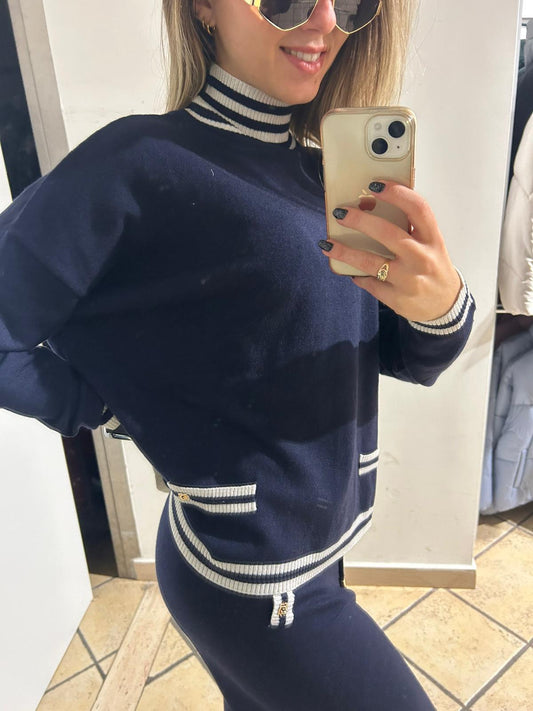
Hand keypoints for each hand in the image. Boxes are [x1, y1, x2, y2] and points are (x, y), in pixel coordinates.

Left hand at [320, 181, 461, 321]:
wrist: (446, 306)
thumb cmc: (432, 267)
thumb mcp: (430, 245)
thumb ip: (409, 228)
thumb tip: (370, 206)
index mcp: (433, 239)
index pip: (418, 209)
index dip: (396, 193)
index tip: (374, 185)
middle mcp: (422, 258)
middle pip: (388, 233)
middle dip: (360, 221)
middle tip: (340, 213)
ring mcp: (409, 280)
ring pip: (371, 263)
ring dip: (345, 252)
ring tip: (327, 244)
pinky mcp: (397, 299)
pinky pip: (369, 284)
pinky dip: (357, 276)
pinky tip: (349, 270)